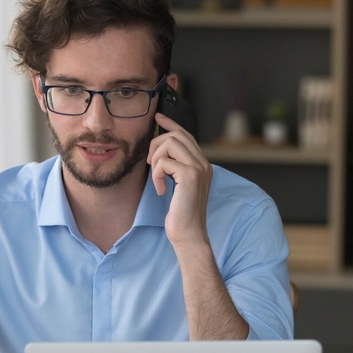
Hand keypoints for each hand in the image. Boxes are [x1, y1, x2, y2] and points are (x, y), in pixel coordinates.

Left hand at [148, 113, 212, 247]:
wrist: (189, 234)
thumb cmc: (181, 214)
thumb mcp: (177, 186)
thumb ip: (174, 168)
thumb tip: (159, 151)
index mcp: (201, 164)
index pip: (186, 135)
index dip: (171, 124)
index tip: (157, 118)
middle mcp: (203, 163)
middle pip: (177, 134)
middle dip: (156, 144)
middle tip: (150, 164)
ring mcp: (198, 168)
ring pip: (169, 143)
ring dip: (155, 159)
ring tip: (157, 178)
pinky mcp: (190, 175)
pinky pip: (164, 162)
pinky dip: (156, 175)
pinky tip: (160, 190)